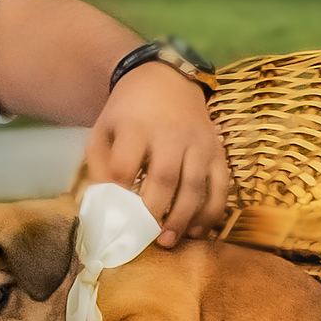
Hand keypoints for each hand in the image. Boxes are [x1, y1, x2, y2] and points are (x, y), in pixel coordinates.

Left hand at [83, 66, 231, 246]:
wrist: (166, 79)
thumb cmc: (129, 112)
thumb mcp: (104, 129)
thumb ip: (99, 165)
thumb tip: (99, 206)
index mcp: (135, 127)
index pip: (125, 165)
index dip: (119, 194)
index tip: (114, 216)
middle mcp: (170, 134)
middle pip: (164, 178)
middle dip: (154, 212)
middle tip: (144, 238)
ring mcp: (198, 143)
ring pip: (195, 185)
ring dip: (183, 217)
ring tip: (169, 241)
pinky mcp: (217, 151)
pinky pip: (221, 185)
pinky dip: (212, 212)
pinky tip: (198, 231)